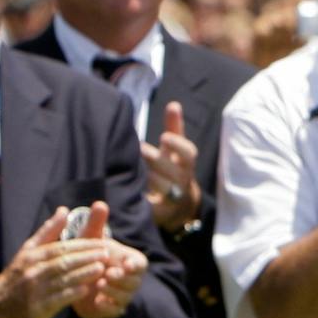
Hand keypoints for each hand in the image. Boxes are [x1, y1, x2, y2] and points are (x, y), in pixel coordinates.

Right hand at [0, 206, 110, 317]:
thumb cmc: (17, 276)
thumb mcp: (28, 251)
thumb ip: (48, 231)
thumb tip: (64, 210)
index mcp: (33, 256)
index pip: (62, 248)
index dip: (83, 245)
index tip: (102, 242)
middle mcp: (33, 272)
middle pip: (64, 262)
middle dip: (87, 257)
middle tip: (107, 252)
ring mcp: (35, 291)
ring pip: (63, 279)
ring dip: (84, 273)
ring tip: (101, 268)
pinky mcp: (37, 309)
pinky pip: (58, 300)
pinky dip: (73, 293)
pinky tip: (87, 289)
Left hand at [68, 200, 149, 317]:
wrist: (81, 282)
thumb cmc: (91, 256)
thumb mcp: (91, 239)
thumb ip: (96, 224)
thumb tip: (99, 204)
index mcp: (130, 261)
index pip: (139, 263)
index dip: (134, 264)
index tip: (125, 263)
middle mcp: (130, 279)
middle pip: (133, 280)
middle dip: (121, 277)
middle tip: (108, 273)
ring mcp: (123, 295)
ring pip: (124, 295)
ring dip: (113, 290)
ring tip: (99, 284)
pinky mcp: (112, 309)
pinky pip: (114, 310)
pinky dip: (107, 306)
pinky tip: (97, 301)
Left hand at [139, 102, 202, 232]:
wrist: (179, 206)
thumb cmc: (172, 168)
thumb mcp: (175, 150)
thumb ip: (174, 128)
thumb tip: (174, 104)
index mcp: (186, 164)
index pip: (189, 154)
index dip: (178, 146)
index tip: (163, 137)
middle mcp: (182, 181)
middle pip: (173, 171)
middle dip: (156, 160)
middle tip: (140, 149)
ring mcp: (173, 199)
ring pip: (164, 189)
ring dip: (148, 178)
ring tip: (131, 168)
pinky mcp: (160, 214)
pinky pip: (152, 206)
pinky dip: (141, 198)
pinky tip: (127, 188)